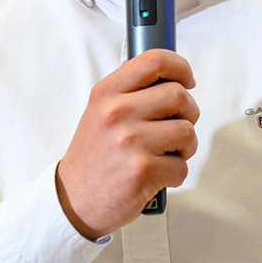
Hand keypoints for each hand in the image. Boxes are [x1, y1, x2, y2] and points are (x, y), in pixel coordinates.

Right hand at [55, 49, 198, 239]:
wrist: (73, 202)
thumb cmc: (95, 156)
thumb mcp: (99, 112)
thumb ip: (128, 91)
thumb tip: (168, 73)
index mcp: (106, 93)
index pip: (154, 60)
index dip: (180, 67)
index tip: (188, 80)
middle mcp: (116, 112)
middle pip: (179, 95)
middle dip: (188, 113)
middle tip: (176, 127)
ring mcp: (130, 141)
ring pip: (187, 131)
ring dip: (185, 146)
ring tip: (166, 154)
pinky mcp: (143, 171)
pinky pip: (182, 166)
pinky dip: (175, 174)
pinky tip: (157, 177)